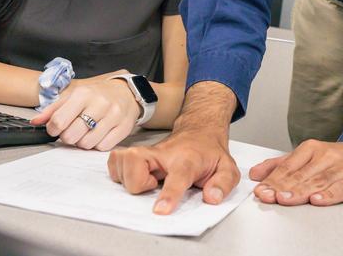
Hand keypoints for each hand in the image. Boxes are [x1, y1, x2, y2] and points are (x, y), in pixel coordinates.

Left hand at [30, 73, 138, 150]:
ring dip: (82, 142)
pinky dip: (97, 144)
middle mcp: (100, 103)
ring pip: (87, 144)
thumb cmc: (96, 95)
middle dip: (68, 137)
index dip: (53, 129)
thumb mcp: (74, 96)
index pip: (59, 121)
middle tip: (72, 131)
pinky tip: (98, 134)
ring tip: (86, 132)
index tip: (56, 128)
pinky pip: (103, 147)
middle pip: (71, 135)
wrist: (127, 92)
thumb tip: (35, 122)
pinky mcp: (124, 127)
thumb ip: (53, 109)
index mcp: (83, 94)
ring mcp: (114, 116)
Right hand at [107, 127, 240, 214]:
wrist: (199, 131)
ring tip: (147, 181)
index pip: (177, 175)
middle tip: (153, 186)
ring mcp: (146, 151)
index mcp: (186, 160)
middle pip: (135, 163)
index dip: (168, 193)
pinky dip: (119, 173)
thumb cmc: (209, 153)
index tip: (160, 210)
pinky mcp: (135, 152)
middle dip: (137, 183)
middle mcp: (162, 153)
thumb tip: (211, 198)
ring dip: (128, 179)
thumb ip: (223, 184)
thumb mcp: (227, 169)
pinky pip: (115, 161)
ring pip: (121, 162)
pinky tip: (135, 177)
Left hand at [249, 140, 342, 205]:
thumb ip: (281, 165)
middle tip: (268, 196)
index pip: (288, 166)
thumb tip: (255, 174)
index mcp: (311, 148)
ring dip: (300, 192)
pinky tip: (318, 200)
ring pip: (319, 181)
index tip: (260, 190)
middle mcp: (326, 156)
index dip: (273, 180)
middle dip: (282, 187)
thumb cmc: (337, 160)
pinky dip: (330, 195)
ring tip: (285, 199)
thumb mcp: (307, 157)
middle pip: (301, 175)